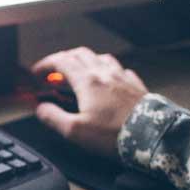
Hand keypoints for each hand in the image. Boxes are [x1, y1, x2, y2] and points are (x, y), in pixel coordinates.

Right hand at [31, 47, 148, 158]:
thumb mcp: (75, 131)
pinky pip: (120, 70)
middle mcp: (105, 74)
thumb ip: (53, 117)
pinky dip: (108, 70)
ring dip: (86, 60)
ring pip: (101, 58)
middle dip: (63, 58)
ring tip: (79, 71)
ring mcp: (122, 78)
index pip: (61, 62)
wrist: (152, 136)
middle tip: (54, 70)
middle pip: (80, 54)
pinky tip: (109, 79)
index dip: (46, 64)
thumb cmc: (114, 135)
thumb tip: (41, 109)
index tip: (37, 72)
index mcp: (87, 82)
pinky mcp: (136, 86)